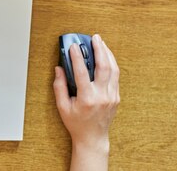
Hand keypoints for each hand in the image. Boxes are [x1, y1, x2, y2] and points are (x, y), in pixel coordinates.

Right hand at [53, 34, 119, 153]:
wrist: (93, 138)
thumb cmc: (76, 123)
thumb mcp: (62, 107)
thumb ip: (59, 86)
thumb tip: (59, 68)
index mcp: (87, 98)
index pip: (82, 72)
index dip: (77, 57)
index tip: (73, 46)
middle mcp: (102, 96)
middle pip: (103, 67)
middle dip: (99, 49)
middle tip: (94, 38)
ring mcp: (112, 96)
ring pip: (113, 69)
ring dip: (107, 54)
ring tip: (101, 43)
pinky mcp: (116, 96)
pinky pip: (115, 76)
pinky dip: (111, 64)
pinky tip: (106, 56)